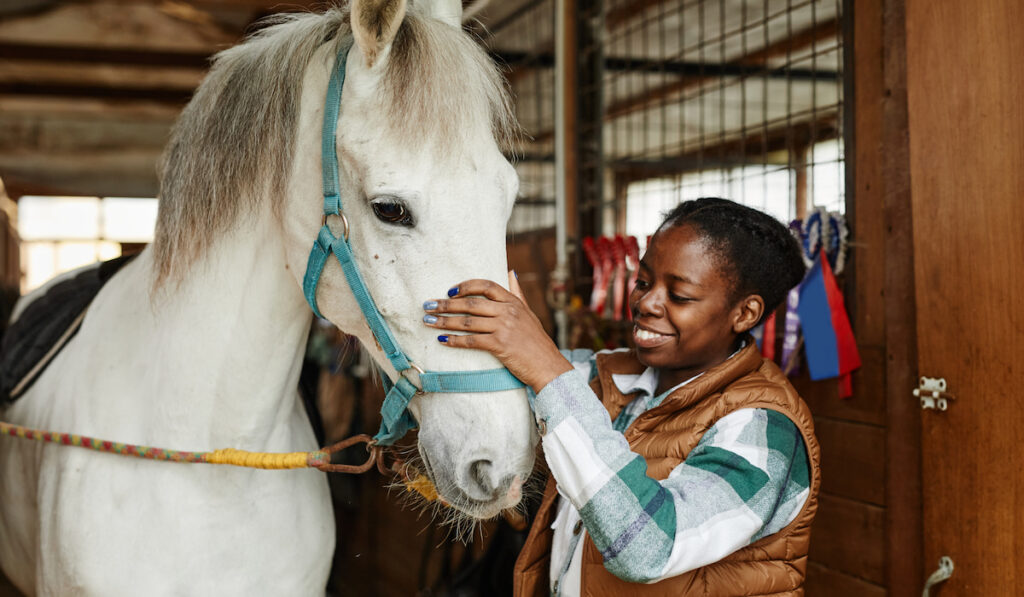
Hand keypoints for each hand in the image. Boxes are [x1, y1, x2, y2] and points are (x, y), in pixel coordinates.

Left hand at [423, 272, 572, 392]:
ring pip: (467, 322)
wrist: (548, 365)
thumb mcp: (528, 313)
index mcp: (513, 302)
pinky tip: (442, 340)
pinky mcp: (500, 345)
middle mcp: (507, 311)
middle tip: (428, 305)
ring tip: (428, 321)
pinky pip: (472, 341)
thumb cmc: (536, 341)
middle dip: (446, 304)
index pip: (485, 286)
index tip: (449, 290)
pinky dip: (455, 341)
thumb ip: (517, 293)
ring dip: (444, 322)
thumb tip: (510, 272)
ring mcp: (503, 328)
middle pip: (470, 303)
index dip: (465, 286)